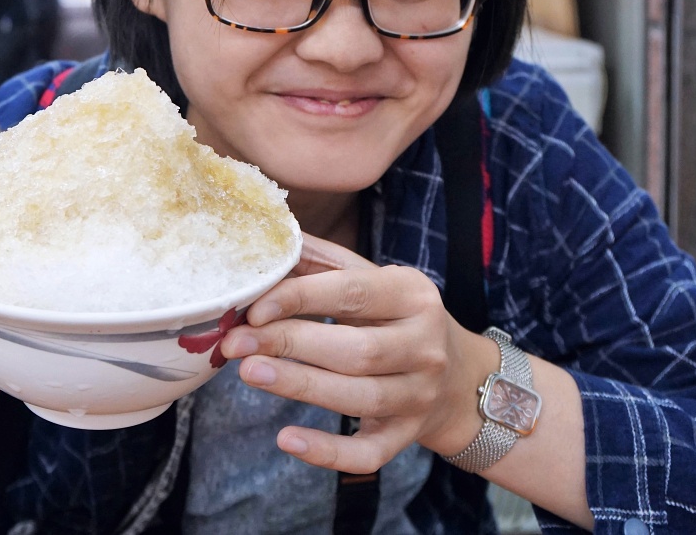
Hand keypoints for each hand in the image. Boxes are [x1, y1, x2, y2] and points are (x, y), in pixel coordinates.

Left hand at [218, 232, 491, 473]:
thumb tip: (264, 242)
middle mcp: (425, 345)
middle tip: (236, 343)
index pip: (352, 292)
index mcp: (412, 294)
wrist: (459, 378)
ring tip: (249, 373)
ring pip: (362, 398)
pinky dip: (329, 452)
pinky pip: (370, 452)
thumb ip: (319, 262)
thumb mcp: (370, 280)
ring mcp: (420, 395)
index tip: (253, 308)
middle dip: (291, 344)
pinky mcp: (408, 435)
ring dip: (301, 386)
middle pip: (357, 349)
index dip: (300, 298)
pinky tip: (286, 440)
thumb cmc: (395, 318)